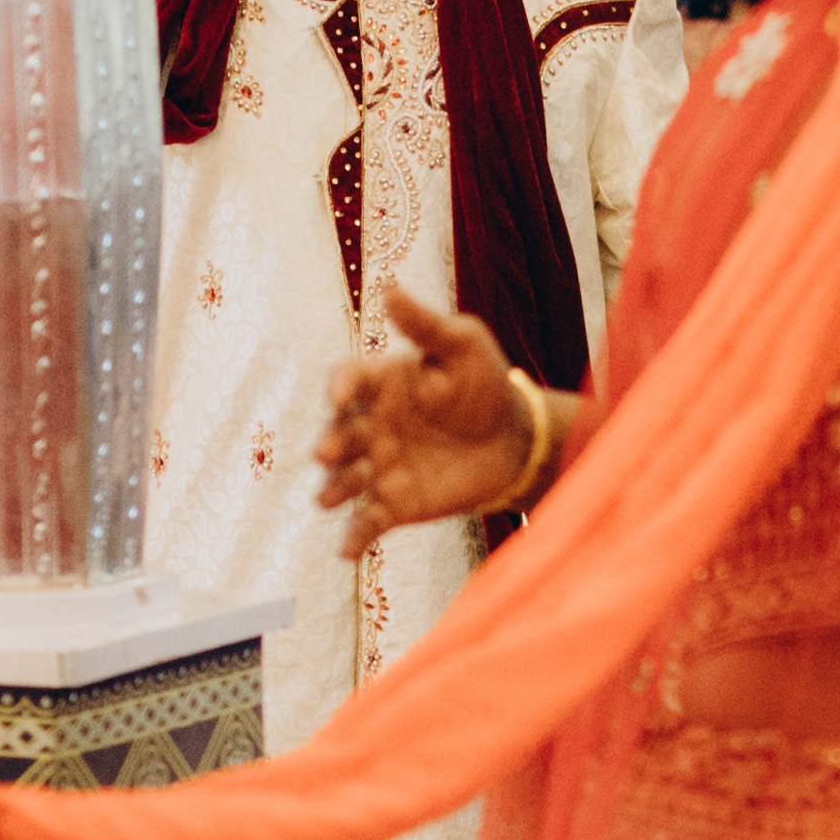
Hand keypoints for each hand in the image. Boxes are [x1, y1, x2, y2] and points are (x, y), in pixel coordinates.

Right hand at [318, 289, 534, 547]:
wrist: (514, 440)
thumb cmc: (485, 384)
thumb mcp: (463, 344)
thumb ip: (425, 325)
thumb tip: (389, 287)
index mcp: (384, 384)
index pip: (353, 382)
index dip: (343, 386)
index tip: (342, 393)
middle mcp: (373, 426)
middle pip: (342, 434)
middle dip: (330, 443)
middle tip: (326, 452)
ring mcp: (381, 467)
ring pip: (347, 480)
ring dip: (334, 489)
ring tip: (327, 499)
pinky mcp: (396, 504)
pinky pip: (368, 522)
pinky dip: (354, 537)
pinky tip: (345, 552)